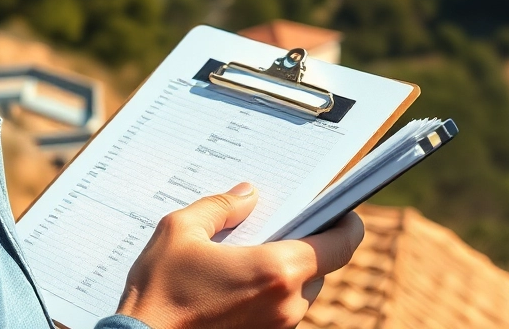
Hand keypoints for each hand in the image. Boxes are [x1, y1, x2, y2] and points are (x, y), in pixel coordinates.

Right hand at [115, 182, 364, 328]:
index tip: (343, 211)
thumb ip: (220, 207)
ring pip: (300, 293)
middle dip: (304, 246)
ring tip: (249, 255)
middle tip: (279, 225)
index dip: (348, 225)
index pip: (341, 245)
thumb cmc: (159, 291)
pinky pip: (280, 313)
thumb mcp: (180, 232)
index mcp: (277, 270)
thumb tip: (247, 195)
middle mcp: (287, 304)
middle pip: (320, 268)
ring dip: (284, 273)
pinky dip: (269, 295)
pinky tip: (236, 284)